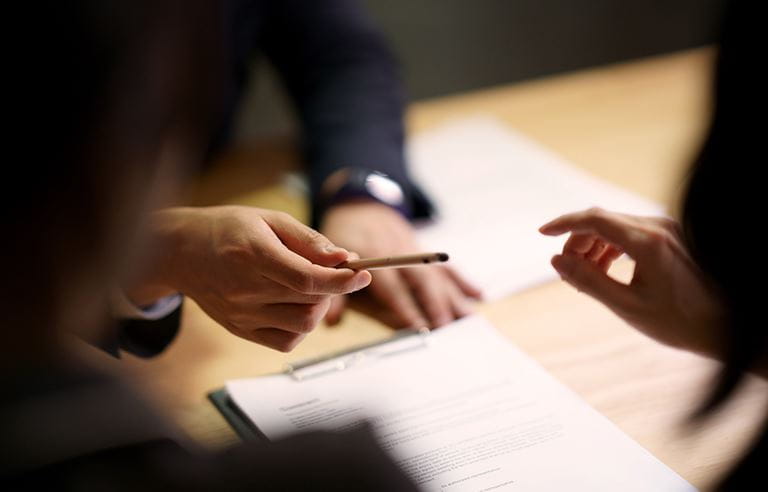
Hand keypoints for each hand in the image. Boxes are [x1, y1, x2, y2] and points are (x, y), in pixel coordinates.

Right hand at [126, 206, 370, 351]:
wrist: (181, 252)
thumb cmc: (228, 229)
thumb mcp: (269, 219)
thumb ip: (308, 240)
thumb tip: (344, 258)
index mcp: (252, 255)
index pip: (307, 278)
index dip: (341, 280)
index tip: (362, 274)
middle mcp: (245, 290)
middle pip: (309, 301)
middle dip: (333, 286)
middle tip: (331, 270)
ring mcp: (241, 315)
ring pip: (302, 325)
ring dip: (319, 307)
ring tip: (310, 286)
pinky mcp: (240, 330)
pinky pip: (285, 341)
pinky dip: (301, 327)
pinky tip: (295, 305)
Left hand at [319, 201, 481, 328]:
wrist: (358, 205)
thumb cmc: (343, 238)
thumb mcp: (328, 261)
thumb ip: (334, 292)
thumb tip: (330, 322)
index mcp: (372, 254)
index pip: (391, 286)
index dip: (405, 307)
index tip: (417, 327)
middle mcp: (398, 251)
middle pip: (420, 280)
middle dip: (434, 304)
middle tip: (445, 326)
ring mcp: (414, 249)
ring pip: (437, 274)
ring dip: (453, 297)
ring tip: (467, 318)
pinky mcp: (423, 249)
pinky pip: (445, 266)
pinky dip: (463, 281)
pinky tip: (478, 295)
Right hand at [539, 207, 724, 357]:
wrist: (724, 328)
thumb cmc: (680, 322)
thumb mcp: (626, 306)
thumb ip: (588, 280)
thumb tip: (556, 260)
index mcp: (648, 242)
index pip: (595, 219)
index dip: (565, 223)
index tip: (542, 233)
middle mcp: (659, 227)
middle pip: (603, 221)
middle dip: (577, 241)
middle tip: (565, 271)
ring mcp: (667, 230)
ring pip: (615, 226)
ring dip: (593, 246)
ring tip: (584, 275)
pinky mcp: (671, 237)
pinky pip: (631, 232)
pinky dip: (611, 247)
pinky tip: (604, 269)